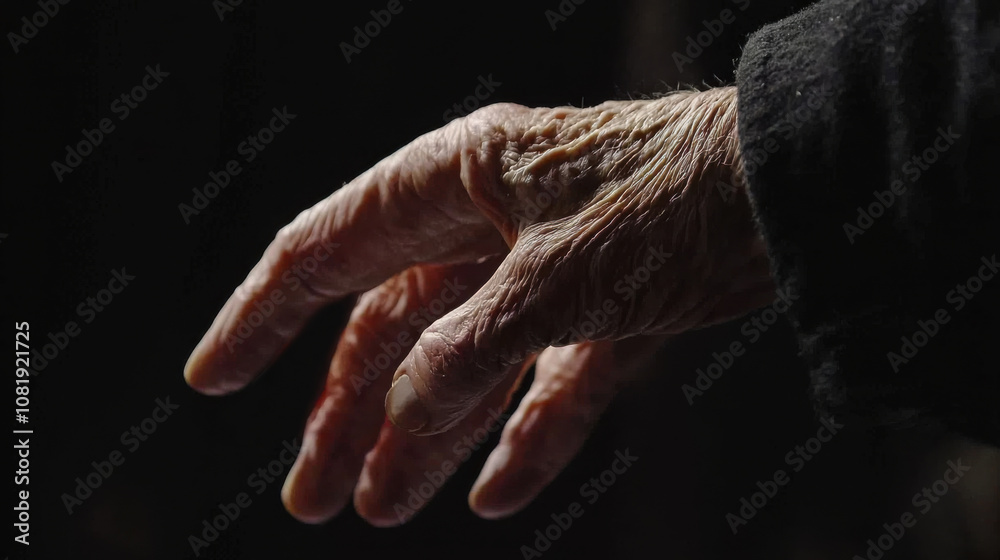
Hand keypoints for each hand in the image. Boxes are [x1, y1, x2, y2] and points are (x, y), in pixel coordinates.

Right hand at [183, 86, 772, 524]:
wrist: (792, 190)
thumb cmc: (670, 200)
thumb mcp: (550, 279)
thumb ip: (466, 353)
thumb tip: (404, 425)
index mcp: (453, 183)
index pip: (327, 251)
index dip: (262, 316)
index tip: (210, 379)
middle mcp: (487, 226)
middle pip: (391, 330)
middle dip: (346, 415)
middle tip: (310, 498)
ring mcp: (543, 274)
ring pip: (460, 366)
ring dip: (422, 440)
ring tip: (381, 511)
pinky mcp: (602, 315)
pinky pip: (546, 386)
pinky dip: (523, 437)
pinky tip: (494, 494)